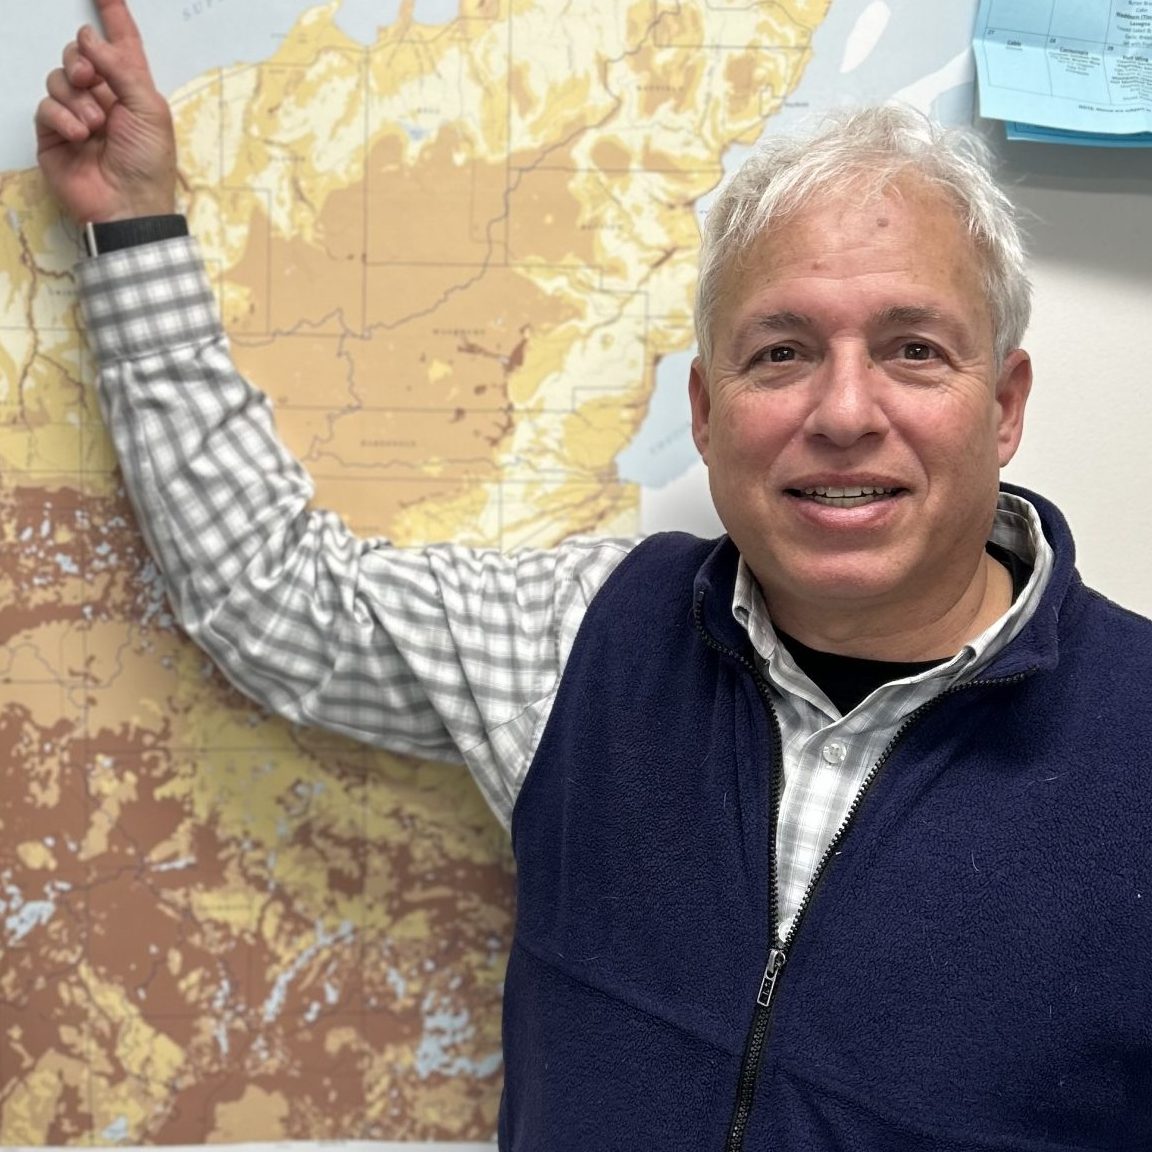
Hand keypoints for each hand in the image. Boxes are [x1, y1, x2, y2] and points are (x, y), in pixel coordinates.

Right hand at [35, 0, 176, 224]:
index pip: (121, 44)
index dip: (114, 16)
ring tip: (94, 125)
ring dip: (75, 97)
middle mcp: (103, 97)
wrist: (127, 206)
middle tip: (90, 81)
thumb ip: (121, 68)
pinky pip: (46, 106)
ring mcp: (76, 114)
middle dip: (81, 61)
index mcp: (132, 90)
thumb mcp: (149, 110)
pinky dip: (62, 117)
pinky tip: (79, 136)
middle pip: (78, 54)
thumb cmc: (148, 162)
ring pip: (59, 78)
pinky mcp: (54, 133)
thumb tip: (88, 36)